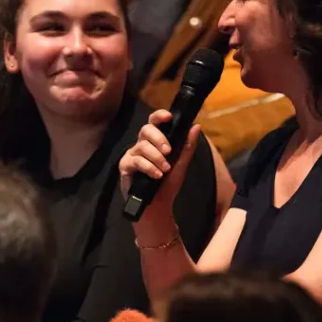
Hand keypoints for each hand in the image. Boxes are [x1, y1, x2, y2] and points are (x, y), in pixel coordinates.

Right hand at [119, 110, 199, 227]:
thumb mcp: (181, 164)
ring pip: (142, 146)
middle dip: (159, 138)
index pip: (154, 122)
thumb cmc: (168, 184)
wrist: (159, 206)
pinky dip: (149, 168)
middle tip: (169, 151)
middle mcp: (142, 145)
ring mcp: (132, 155)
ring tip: (165, 170)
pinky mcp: (125, 166)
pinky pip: (136, 161)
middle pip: (146, 129)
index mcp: (155, 141)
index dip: (159, 116)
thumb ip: (187, 146)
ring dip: (156, 157)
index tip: (169, 117)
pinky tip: (157, 175)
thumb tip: (196, 126)